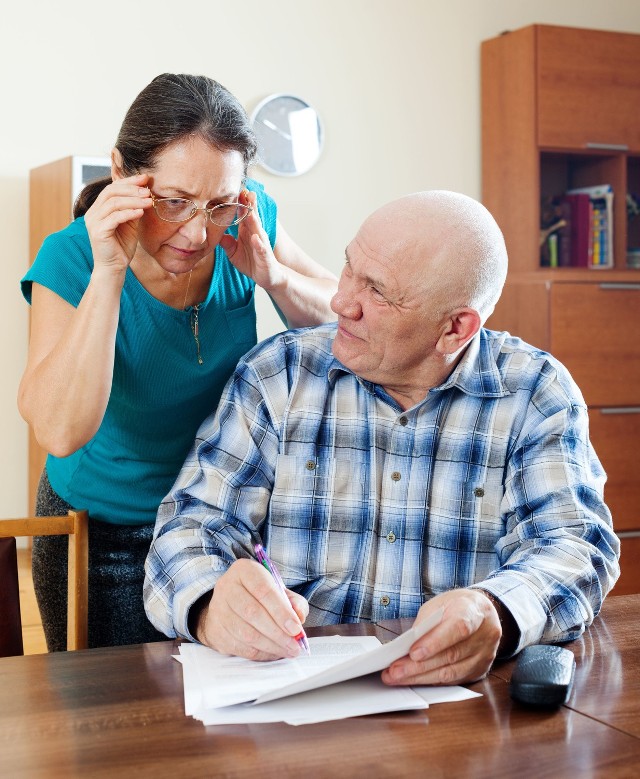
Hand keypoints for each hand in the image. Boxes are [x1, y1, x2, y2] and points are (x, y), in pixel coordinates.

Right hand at [83, 173, 151, 274]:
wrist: (114, 268)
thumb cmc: (121, 247)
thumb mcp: (129, 224)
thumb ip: (133, 208)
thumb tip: (144, 192)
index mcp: (98, 209)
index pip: (112, 188)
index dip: (128, 181)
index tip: (145, 179)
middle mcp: (93, 213)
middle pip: (111, 192)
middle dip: (131, 188)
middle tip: (148, 190)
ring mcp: (93, 222)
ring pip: (113, 203)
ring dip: (133, 200)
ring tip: (149, 201)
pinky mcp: (98, 232)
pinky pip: (114, 218)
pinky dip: (129, 213)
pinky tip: (141, 212)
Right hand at [195, 559, 308, 660]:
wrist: (228, 605)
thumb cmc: (258, 596)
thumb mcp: (278, 590)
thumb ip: (294, 601)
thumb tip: (300, 616)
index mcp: (244, 570)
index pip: (263, 590)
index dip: (281, 611)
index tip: (296, 628)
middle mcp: (227, 587)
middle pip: (253, 613)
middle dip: (278, 633)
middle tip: (295, 645)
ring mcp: (218, 610)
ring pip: (246, 633)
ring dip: (271, 646)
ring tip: (288, 651)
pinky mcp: (215, 631)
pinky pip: (240, 647)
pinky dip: (260, 653)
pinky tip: (274, 653)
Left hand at [219, 189, 285, 290]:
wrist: (267, 277)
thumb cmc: (251, 262)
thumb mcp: (233, 252)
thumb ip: (226, 242)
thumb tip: (215, 232)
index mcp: (247, 231)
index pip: (244, 214)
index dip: (240, 202)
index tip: (235, 189)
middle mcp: (256, 234)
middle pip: (252, 217)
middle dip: (249, 205)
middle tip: (246, 190)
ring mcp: (261, 244)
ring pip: (258, 230)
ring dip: (255, 220)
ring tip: (250, 210)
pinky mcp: (265, 256)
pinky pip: (262, 249)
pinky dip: (258, 244)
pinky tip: (255, 238)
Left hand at [381, 589, 501, 685]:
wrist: (481, 612)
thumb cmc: (456, 606)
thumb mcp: (439, 605)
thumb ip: (426, 624)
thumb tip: (406, 647)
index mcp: (475, 611)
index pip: (458, 628)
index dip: (435, 642)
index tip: (413, 653)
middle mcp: (485, 635)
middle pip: (451, 655)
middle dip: (419, 666)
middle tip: (395, 671)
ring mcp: (485, 656)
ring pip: (451, 672)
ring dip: (421, 677)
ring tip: (398, 677)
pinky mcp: (480, 671)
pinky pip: (453, 680)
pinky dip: (431, 681)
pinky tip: (414, 680)